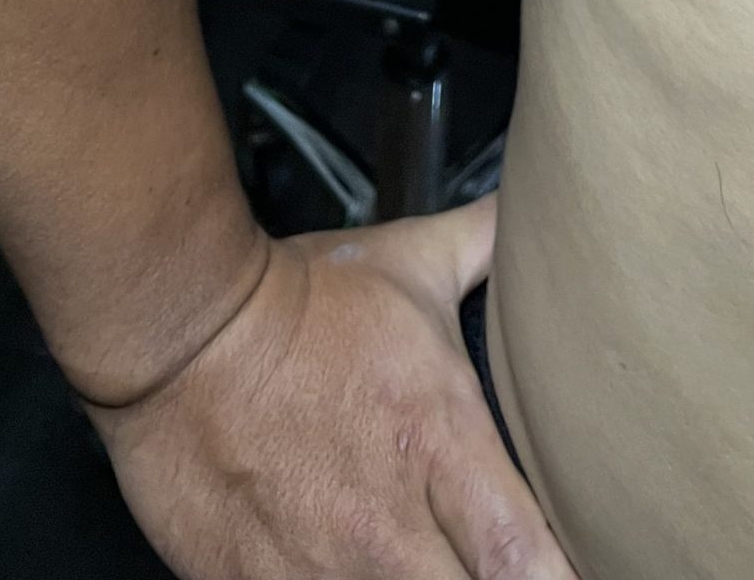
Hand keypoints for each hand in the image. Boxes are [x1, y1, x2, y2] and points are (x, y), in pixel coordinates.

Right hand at [87, 194, 576, 579]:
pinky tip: (343, 570)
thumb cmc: (303, 299)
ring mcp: (315, 572)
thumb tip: (536, 210)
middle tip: (485, 568)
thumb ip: (486, 245)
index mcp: (441, 445)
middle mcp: (386, 526)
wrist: (180, 330)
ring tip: (417, 564)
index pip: (523, 557)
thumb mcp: (412, 261)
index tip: (572, 573)